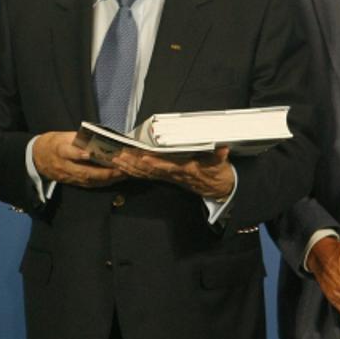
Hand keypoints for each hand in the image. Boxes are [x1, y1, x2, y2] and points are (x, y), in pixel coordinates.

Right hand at [33, 131, 127, 186]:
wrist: (37, 158)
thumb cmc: (53, 143)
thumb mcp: (62, 135)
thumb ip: (78, 138)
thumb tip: (98, 138)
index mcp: (59, 149)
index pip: (68, 152)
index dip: (79, 153)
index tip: (91, 153)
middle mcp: (64, 165)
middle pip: (84, 171)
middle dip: (104, 172)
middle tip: (121, 169)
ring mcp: (67, 176)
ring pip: (88, 180)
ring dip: (107, 179)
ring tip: (122, 174)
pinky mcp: (71, 182)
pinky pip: (88, 185)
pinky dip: (102, 183)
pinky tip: (113, 180)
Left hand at [107, 146, 235, 198]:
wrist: (218, 189)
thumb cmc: (218, 174)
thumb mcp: (221, 165)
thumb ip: (220, 157)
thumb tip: (223, 149)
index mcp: (187, 169)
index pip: (170, 166)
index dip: (157, 163)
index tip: (145, 158)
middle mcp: (174, 174)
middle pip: (152, 170)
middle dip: (135, 164)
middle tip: (120, 157)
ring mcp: (168, 177)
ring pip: (146, 174)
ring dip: (130, 168)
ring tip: (116, 160)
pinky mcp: (165, 177)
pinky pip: (147, 176)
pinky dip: (134, 172)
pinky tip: (122, 167)